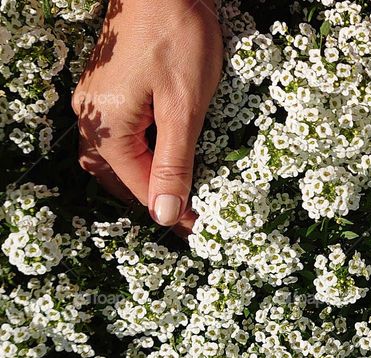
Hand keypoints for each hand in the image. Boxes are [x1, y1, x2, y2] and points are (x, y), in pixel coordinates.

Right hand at [72, 0, 222, 234]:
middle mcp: (93, 117)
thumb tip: (164, 214)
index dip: (170, 210)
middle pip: (119, 176)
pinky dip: (144, 151)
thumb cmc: (178, 38)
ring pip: (117, 156)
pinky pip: (122, 132)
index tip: (200, 227)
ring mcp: (98, 100)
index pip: (138, 186)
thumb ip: (174, 163)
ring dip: (145, 176)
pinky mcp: (109, 86)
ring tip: (181, 191)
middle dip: (153, 197)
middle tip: (190, 215)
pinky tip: (168, 153)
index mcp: (108, 127)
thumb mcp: (184, 108)